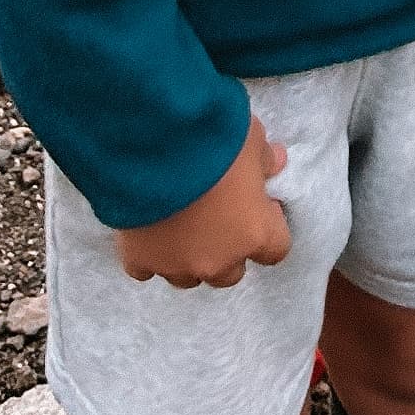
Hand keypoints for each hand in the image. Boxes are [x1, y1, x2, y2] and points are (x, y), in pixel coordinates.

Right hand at [114, 110, 290, 287]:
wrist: (153, 141)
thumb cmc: (214, 139)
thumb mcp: (251, 138)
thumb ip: (264, 158)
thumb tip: (275, 162)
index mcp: (254, 234)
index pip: (276, 249)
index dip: (269, 224)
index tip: (260, 202)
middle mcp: (217, 260)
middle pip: (230, 271)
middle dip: (229, 247)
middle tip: (219, 213)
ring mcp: (176, 265)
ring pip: (188, 276)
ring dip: (190, 254)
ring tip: (180, 221)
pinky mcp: (138, 259)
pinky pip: (146, 268)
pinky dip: (149, 252)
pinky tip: (147, 228)